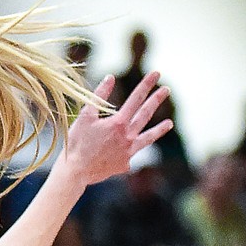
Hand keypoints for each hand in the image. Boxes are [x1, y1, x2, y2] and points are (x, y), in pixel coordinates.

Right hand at [63, 72, 171, 186]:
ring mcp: (129, 152)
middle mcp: (128, 136)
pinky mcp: (125, 164)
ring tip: (169, 123)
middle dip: (156, 100)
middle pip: (146, 114)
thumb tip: (110, 77)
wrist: (76, 172)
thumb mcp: (85, 116)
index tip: (156, 73)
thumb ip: (99, 96)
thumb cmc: (77, 143)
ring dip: (159, 130)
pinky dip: (132, 149)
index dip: (147, 84)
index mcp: (119, 123)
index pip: (136, 98)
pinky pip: (132, 154)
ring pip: (148, 138)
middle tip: (166, 89)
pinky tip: (130, 148)